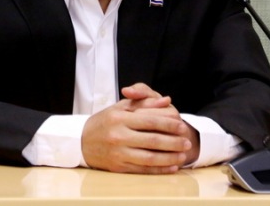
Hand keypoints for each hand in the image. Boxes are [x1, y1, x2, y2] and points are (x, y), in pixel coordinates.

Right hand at [81, 83, 199, 172]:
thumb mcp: (120, 107)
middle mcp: (119, 136)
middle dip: (174, 142)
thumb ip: (143, 102)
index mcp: (120, 118)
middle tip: (188, 142)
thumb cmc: (104, 121)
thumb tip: (165, 100)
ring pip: (150, 157)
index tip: (182, 126)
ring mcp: (118, 153)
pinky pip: (142, 170)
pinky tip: (171, 167)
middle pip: (153, 140)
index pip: (150, 120)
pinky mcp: (118, 167)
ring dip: (169, 157)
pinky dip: (159, 170)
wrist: (81, 141)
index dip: (169, 124)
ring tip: (183, 156)